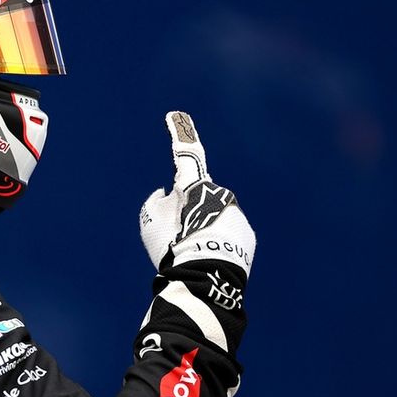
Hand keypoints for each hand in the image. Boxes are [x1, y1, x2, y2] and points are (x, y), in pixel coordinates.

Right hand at [139, 112, 255, 275]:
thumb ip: (155, 202)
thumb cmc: (173, 248)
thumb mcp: (150, 223)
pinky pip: (225, 231)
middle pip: (197, 196)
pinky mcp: (246, 235)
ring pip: (212, 215)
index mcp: (196, 186)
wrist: (205, 281)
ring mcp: (236, 214)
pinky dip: (214, 240)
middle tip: (176, 235)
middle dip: (187, 209)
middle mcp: (221, 194)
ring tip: (190, 251)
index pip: (186, 154)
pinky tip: (206, 258)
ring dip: (200, 228)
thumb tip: (167, 193)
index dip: (179, 133)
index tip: (176, 115)